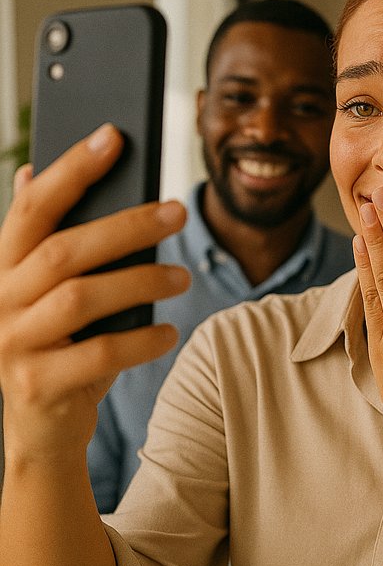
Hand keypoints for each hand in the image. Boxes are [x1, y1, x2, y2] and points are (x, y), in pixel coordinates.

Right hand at [0, 124, 189, 462]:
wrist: (40, 429)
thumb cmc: (55, 349)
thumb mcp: (44, 294)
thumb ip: (41, 241)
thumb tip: (29, 173)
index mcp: (1, 267)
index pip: (33, 208)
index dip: (71, 169)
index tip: (114, 136)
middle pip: (65, 249)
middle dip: (127, 225)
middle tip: (179, 212)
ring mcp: (12, 342)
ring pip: (81, 297)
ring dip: (141, 281)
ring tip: (183, 276)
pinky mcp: (36, 383)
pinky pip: (100, 352)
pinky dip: (142, 340)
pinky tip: (171, 332)